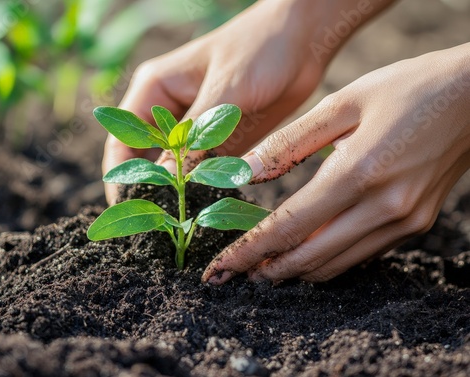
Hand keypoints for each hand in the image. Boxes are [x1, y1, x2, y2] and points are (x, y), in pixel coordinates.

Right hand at [103, 0, 392, 203]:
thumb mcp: (225, 91)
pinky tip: (209, 210)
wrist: (303, 41)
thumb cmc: (260, 49)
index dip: (121, 178)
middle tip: (158, 228)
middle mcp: (170, 114)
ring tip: (182, 225)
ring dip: (180, 195)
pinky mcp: (222, 141)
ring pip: (177, 171)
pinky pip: (206, 171)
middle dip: (150, 193)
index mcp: (155, 91)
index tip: (130, 211)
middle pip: (147, 162)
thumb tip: (168, 182)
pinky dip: (206, 190)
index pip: (123, 141)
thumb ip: (196, 135)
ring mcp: (196, 130)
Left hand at [202, 43, 469, 284]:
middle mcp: (382, 207)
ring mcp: (402, 222)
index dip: (250, 251)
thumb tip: (244, 172)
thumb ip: (289, 142)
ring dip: (297, 270)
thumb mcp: (341, 104)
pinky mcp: (414, 225)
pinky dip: (328, 260)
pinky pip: (360, 255)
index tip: (221, 268)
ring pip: (336, 264)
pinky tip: (308, 253)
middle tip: (238, 274)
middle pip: (310, 257)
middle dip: (268, 269)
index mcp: (358, 173)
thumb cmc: (404, 90)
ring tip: (266, 268)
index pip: (289, 226)